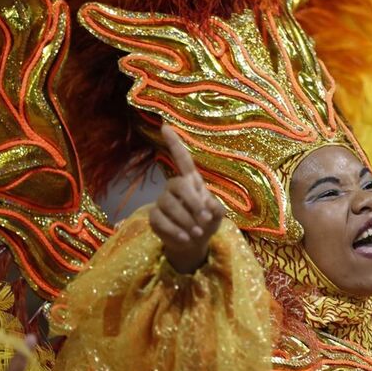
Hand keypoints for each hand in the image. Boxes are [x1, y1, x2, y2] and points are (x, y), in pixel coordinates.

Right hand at [149, 124, 225, 273]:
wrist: (194, 244)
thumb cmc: (207, 223)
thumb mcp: (217, 215)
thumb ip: (216, 208)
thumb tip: (208, 206)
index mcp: (191, 182)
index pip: (182, 160)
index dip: (174, 144)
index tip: (165, 126)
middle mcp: (174, 188)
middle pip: (178, 185)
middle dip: (193, 202)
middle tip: (205, 219)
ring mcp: (162, 202)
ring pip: (169, 204)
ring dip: (186, 220)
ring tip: (198, 233)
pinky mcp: (154, 217)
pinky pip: (160, 220)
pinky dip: (175, 230)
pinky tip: (185, 238)